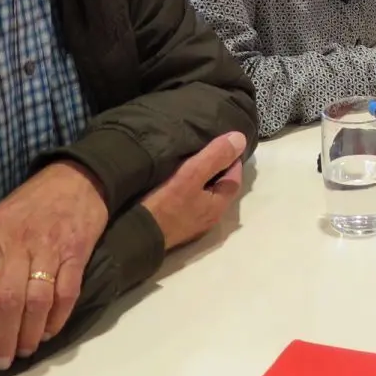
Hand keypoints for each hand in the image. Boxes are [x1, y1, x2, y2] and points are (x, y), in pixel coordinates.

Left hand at [0, 161, 109, 370]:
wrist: (77, 179)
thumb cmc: (28, 204)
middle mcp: (19, 240)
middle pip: (7, 296)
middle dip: (2, 335)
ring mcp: (50, 247)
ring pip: (37, 300)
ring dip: (30, 333)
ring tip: (23, 350)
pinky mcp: (77, 253)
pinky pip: (67, 293)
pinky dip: (58, 318)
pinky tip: (49, 331)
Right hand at [139, 131, 248, 250]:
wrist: (135, 236)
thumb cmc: (165, 205)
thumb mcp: (192, 175)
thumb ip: (215, 157)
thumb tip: (240, 138)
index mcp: (218, 206)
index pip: (235, 179)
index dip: (232, 159)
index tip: (224, 142)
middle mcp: (209, 217)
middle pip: (220, 187)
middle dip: (217, 168)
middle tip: (207, 147)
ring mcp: (192, 223)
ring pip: (203, 195)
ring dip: (201, 179)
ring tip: (191, 160)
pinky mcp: (175, 225)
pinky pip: (188, 201)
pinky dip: (187, 188)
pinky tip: (175, 180)